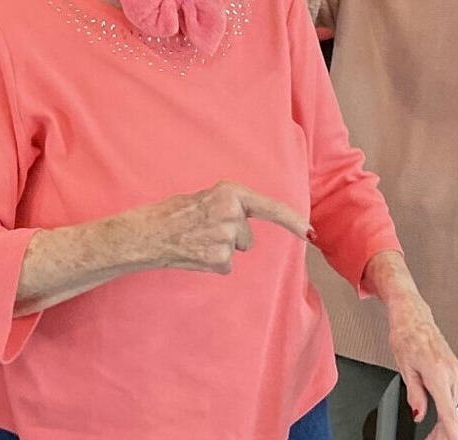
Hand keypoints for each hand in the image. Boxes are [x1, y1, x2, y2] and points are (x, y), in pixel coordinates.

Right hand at [128, 181, 308, 274]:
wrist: (148, 233)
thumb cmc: (174, 214)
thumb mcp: (207, 198)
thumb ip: (230, 206)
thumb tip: (246, 222)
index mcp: (230, 192)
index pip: (269, 207)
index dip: (292, 221)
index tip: (309, 233)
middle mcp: (232, 212)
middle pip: (247, 235)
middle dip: (230, 235)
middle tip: (202, 229)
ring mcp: (227, 236)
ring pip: (235, 250)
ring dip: (219, 249)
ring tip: (196, 240)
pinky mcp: (219, 258)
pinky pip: (225, 265)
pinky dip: (211, 263)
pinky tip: (194, 253)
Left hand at [387, 293, 457, 439]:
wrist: (413, 317)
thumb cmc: (406, 335)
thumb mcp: (405, 368)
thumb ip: (415, 395)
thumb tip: (419, 415)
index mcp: (438, 373)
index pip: (449, 413)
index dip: (451, 433)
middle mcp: (452, 372)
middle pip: (454, 414)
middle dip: (444, 432)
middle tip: (430, 439)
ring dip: (447, 421)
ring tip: (433, 431)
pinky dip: (451, 408)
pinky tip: (440, 413)